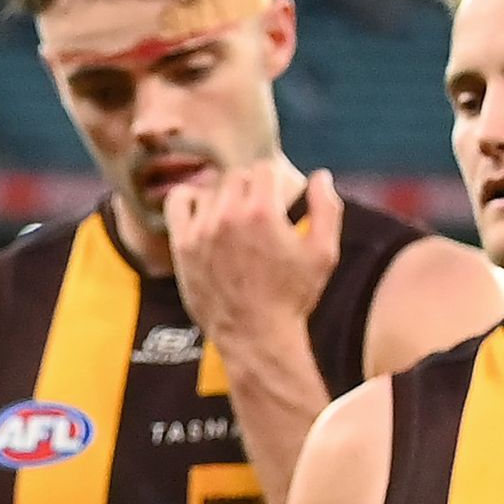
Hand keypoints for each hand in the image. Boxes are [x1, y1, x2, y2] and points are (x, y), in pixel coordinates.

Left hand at [165, 164, 340, 354]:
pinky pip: (177, 202)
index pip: (264, 168)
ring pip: (211, 190)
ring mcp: (201, 230)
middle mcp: (228, 216)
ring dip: (225, 198)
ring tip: (236, 221)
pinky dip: (189, 200)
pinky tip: (203, 212)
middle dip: (252, 189)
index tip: (278, 197)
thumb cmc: (292, 296)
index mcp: (263, 212)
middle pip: (237, 177)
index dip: (274, 181)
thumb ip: (326, 209)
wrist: (255, 335)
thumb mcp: (323, 253)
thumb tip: (320, 176)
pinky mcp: (183, 245)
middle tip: (260, 212)